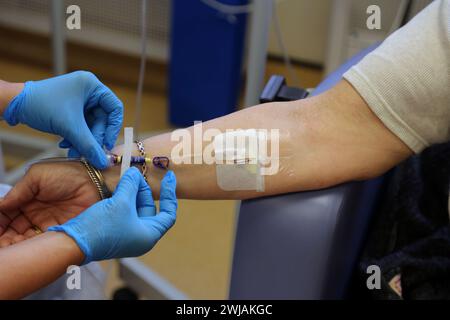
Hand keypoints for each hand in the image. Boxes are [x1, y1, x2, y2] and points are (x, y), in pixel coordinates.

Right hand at [0, 162, 97, 246]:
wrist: (97, 183)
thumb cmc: (70, 174)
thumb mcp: (38, 176)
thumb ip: (19, 191)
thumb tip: (0, 205)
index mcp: (27, 198)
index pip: (5, 213)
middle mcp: (35, 213)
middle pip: (11, 230)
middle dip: (3, 237)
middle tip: (1, 244)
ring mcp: (46, 224)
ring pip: (23, 239)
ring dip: (13, 245)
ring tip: (8, 248)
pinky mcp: (58, 233)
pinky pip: (41, 244)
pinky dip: (30, 249)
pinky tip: (23, 251)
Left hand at [3, 71, 122, 168]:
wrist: (16, 105)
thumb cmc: (41, 105)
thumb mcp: (69, 126)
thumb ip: (89, 145)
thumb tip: (103, 162)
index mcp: (92, 86)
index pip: (114, 108)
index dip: (112, 127)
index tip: (106, 143)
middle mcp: (88, 92)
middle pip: (102, 120)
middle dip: (94, 138)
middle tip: (90, 152)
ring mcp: (79, 101)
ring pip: (91, 126)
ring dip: (84, 141)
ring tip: (75, 152)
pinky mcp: (71, 110)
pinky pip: (81, 127)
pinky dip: (76, 137)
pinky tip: (66, 145)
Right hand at [49, 168, 176, 263]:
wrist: (72, 243)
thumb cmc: (101, 228)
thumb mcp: (121, 203)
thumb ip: (131, 185)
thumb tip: (134, 173)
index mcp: (149, 235)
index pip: (168, 214)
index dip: (170, 194)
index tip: (170, 178)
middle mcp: (139, 237)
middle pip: (148, 209)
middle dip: (142, 190)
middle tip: (134, 175)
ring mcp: (125, 235)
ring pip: (134, 209)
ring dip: (130, 193)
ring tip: (125, 179)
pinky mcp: (112, 232)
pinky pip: (122, 212)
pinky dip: (121, 199)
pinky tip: (116, 189)